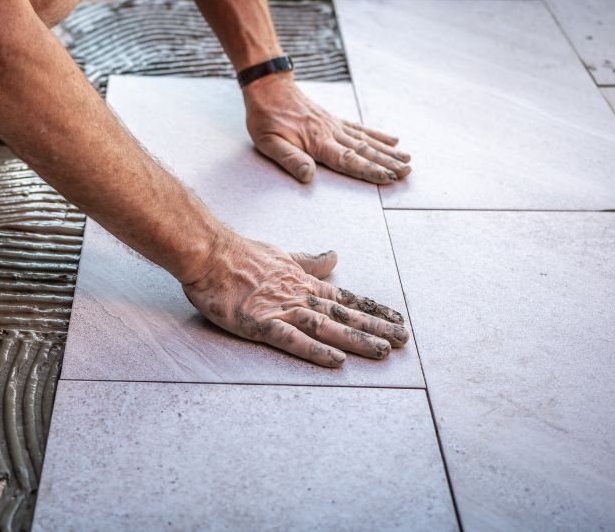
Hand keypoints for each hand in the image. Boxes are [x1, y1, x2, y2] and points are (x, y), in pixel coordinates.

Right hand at [182, 232, 408, 366]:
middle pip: (344, 314)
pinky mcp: (260, 324)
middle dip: (376, 327)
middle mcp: (300, 297)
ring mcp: (281, 310)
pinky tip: (336, 361)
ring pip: (326, 327)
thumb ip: (309, 261)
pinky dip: (314, 350)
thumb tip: (334, 257)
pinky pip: (291, 339)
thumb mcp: (282, 255)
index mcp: (303, 283)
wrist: (209, 254)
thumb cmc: (241, 255)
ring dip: (356, 339)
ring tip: (383, 351)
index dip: (372, 309)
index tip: (397, 318)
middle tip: (405, 339)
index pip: (345, 298)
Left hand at [243, 73, 410, 184]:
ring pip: (367, 141)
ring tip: (408, 160)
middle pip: (364, 151)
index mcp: (317, 142)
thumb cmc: (266, 118)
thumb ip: (290, 159)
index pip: (349, 160)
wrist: (268, 87)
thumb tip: (309, 177)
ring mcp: (335, 125)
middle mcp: (331, 133)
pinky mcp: (334, 120)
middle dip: (387, 163)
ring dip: (388, 152)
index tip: (389, 178)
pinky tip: (394, 141)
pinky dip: (378, 135)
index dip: (369, 171)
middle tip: (408, 172)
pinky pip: (360, 128)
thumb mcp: (269, 143)